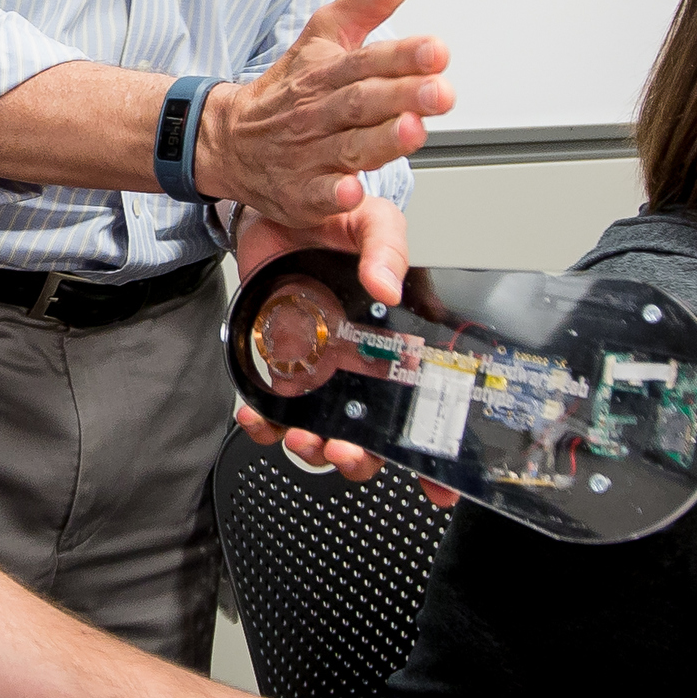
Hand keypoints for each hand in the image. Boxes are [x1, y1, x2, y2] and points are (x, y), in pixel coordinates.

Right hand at [197, 0, 451, 227]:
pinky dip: (335, 193)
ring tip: (412, 130)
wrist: (227, 139)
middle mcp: (319, 110)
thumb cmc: (289, 85)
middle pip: (364, 102)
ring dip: (382, 140)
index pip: (369, 58)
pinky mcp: (301, 192)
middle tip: (441, 91)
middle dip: (404, 95)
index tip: (437, 50)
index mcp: (328, 70)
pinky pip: (317, 194)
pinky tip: (353, 190)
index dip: (404, 54)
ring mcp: (309, 152)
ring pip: (349, 146)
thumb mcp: (329, 32)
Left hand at [231, 199, 455, 508]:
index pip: (426, 408)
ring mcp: (320, 370)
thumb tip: (387, 284)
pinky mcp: (281, 362)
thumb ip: (386, 248)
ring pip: (323, 432)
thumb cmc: (336, 218)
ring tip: (302, 434)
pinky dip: (264, 423)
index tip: (439, 489)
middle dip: (360, 458)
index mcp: (397, 344)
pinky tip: (257, 415)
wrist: (277, 207)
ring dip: (313, 447)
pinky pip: (274, 409)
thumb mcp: (371, 221)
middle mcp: (361, 366)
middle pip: (372, 437)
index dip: (433, 457)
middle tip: (346, 448)